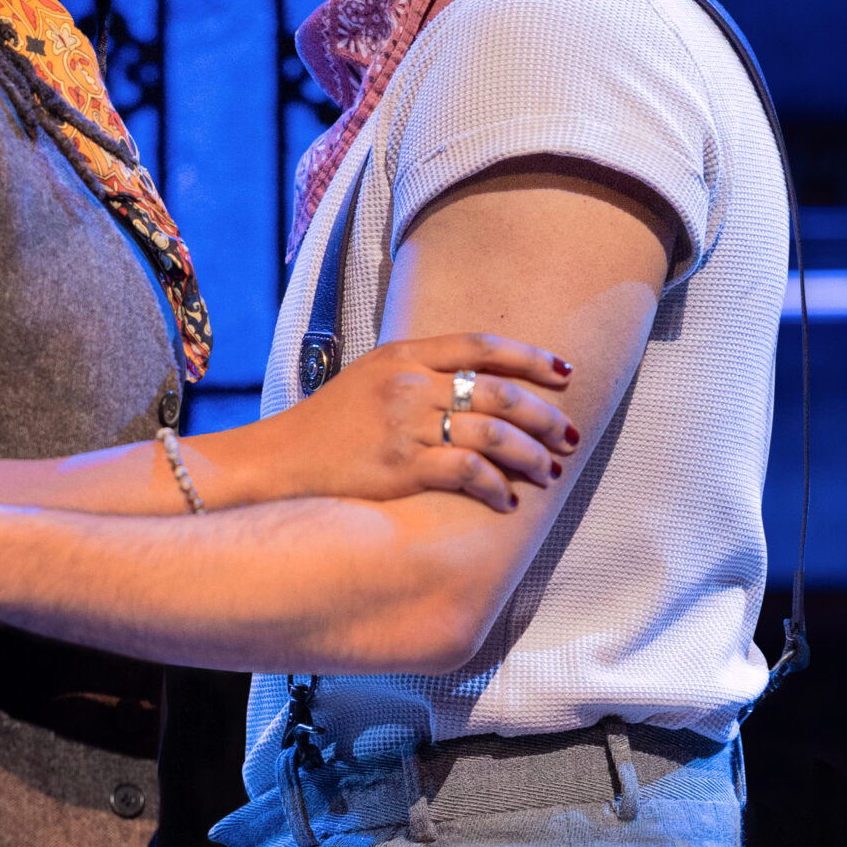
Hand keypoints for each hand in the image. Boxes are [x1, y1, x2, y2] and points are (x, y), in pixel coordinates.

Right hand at [242, 331, 576, 513]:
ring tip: (549, 472)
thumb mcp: (370, 380)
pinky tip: (506, 500)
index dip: (530, 358)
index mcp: (403, 356)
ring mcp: (405, 425)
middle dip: (544, 416)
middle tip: (569, 436)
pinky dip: (496, 487)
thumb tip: (476, 385)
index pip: (481, 345)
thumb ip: (418, 374)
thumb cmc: (326, 427)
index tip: (564, 374)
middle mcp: (408, 384)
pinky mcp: (401, 467)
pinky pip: (469, 473)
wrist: (277, 462)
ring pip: (493, 434)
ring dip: (530, 455)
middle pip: (498, 392)